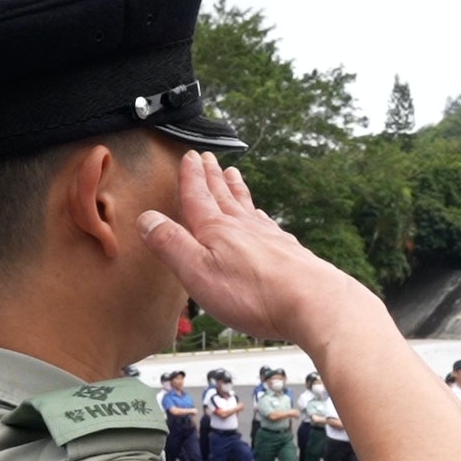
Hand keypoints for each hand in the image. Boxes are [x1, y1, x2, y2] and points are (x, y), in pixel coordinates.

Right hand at [139, 152, 370, 343]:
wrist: (313, 302)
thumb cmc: (253, 293)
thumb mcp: (197, 272)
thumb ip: (171, 244)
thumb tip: (147, 218)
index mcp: (217, 230)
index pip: (198, 196)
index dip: (191, 177)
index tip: (190, 157)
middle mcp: (244, 227)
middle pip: (224, 196)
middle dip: (213, 177)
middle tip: (209, 158)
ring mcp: (269, 238)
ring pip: (248, 206)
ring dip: (237, 189)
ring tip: (233, 175)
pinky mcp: (288, 253)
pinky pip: (268, 225)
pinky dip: (260, 215)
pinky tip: (262, 217)